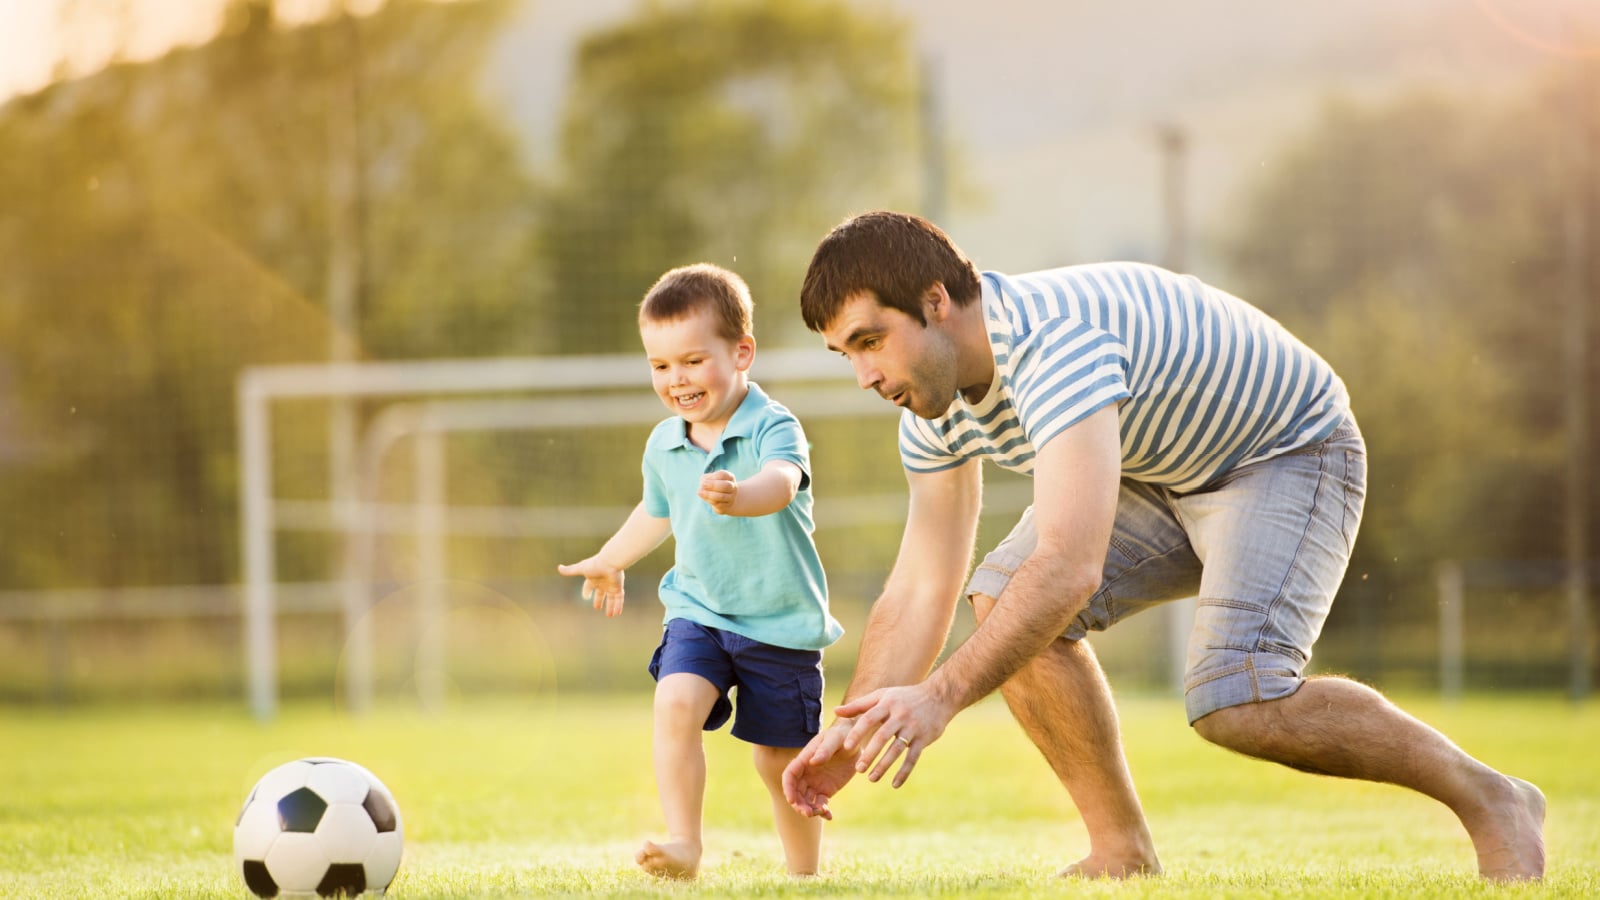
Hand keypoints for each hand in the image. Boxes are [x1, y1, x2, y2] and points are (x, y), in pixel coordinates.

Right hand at [555, 556, 624, 616]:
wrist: (610, 562)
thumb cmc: (595, 565)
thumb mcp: (580, 568)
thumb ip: (570, 570)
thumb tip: (559, 568)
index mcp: (593, 579)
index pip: (589, 586)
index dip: (586, 591)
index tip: (585, 596)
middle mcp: (603, 583)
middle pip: (600, 593)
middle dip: (599, 600)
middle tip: (597, 608)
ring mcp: (611, 585)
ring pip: (611, 598)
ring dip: (610, 607)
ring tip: (610, 615)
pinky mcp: (618, 587)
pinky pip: (619, 598)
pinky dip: (618, 606)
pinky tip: (617, 613)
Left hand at [698, 470, 737, 514]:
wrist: (724, 500)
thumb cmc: (714, 486)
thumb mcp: (709, 479)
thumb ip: (705, 480)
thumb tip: (701, 490)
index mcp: (730, 477)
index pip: (723, 475)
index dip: (713, 477)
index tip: (703, 481)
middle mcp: (733, 487)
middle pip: (726, 485)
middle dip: (713, 485)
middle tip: (703, 485)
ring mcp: (731, 498)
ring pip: (722, 496)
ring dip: (709, 494)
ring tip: (700, 493)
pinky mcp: (727, 507)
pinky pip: (719, 505)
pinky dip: (710, 501)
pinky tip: (706, 499)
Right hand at [782, 719, 858, 818]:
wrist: (856, 741)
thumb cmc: (842, 735)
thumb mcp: (835, 738)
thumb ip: (824, 749)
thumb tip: (812, 762)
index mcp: (804, 759)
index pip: (789, 776)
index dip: (788, 789)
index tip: (792, 801)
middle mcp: (807, 773)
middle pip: (796, 792)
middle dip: (799, 804)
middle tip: (809, 813)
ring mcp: (815, 783)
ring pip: (806, 801)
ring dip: (810, 810)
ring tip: (822, 812)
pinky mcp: (826, 790)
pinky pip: (820, 804)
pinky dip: (823, 812)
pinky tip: (829, 816)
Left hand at [835, 682, 955, 788]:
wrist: (939, 696)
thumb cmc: (904, 697)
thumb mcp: (882, 695)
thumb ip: (859, 705)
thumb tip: (835, 711)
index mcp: (887, 704)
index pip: (869, 718)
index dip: (857, 733)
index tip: (846, 748)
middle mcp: (900, 715)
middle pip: (882, 736)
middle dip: (870, 754)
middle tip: (858, 769)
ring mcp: (913, 728)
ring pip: (897, 749)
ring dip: (884, 765)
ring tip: (871, 778)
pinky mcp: (924, 739)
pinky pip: (913, 758)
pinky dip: (904, 772)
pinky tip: (894, 784)